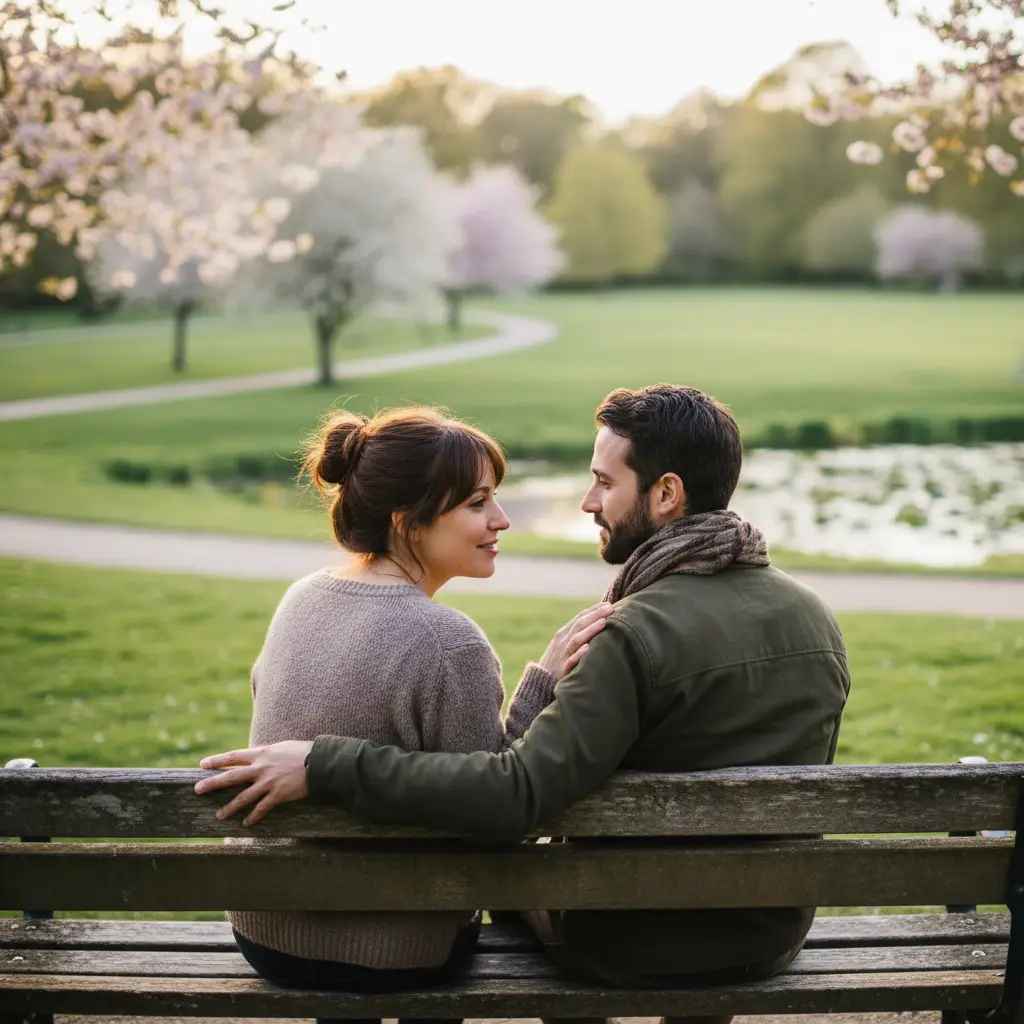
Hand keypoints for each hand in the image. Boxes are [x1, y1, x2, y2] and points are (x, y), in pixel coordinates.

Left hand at [194, 740, 312, 825]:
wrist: (320, 762)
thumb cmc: (303, 752)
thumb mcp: (281, 747)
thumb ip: (267, 754)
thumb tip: (258, 757)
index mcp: (261, 753)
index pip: (233, 756)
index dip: (217, 761)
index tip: (202, 765)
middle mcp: (261, 767)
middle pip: (231, 776)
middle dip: (213, 783)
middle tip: (197, 789)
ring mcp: (269, 782)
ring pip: (244, 796)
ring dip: (230, 807)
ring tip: (218, 815)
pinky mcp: (278, 795)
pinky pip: (261, 808)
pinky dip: (253, 817)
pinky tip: (245, 824)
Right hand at [538, 601, 613, 678]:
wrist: (540, 682)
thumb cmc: (558, 662)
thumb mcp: (564, 645)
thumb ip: (578, 634)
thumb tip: (599, 623)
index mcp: (563, 633)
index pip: (580, 617)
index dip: (594, 609)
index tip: (609, 604)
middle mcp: (562, 641)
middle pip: (580, 624)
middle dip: (596, 615)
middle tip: (611, 608)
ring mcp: (562, 655)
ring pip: (576, 640)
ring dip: (590, 630)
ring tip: (603, 622)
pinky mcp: (562, 670)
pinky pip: (570, 661)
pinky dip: (578, 654)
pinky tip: (587, 648)